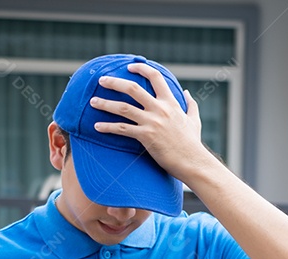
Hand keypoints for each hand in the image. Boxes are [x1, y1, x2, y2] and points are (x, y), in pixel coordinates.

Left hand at [91, 64, 213, 180]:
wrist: (192, 162)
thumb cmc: (193, 143)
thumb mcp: (194, 120)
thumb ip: (190, 105)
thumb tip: (186, 92)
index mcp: (171, 103)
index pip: (155, 77)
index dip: (141, 69)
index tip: (129, 67)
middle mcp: (160, 109)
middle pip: (132, 88)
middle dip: (114, 82)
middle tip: (101, 80)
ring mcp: (152, 122)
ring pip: (123, 108)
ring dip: (105, 104)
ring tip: (93, 102)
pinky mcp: (146, 136)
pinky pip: (122, 129)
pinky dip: (108, 127)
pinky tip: (97, 127)